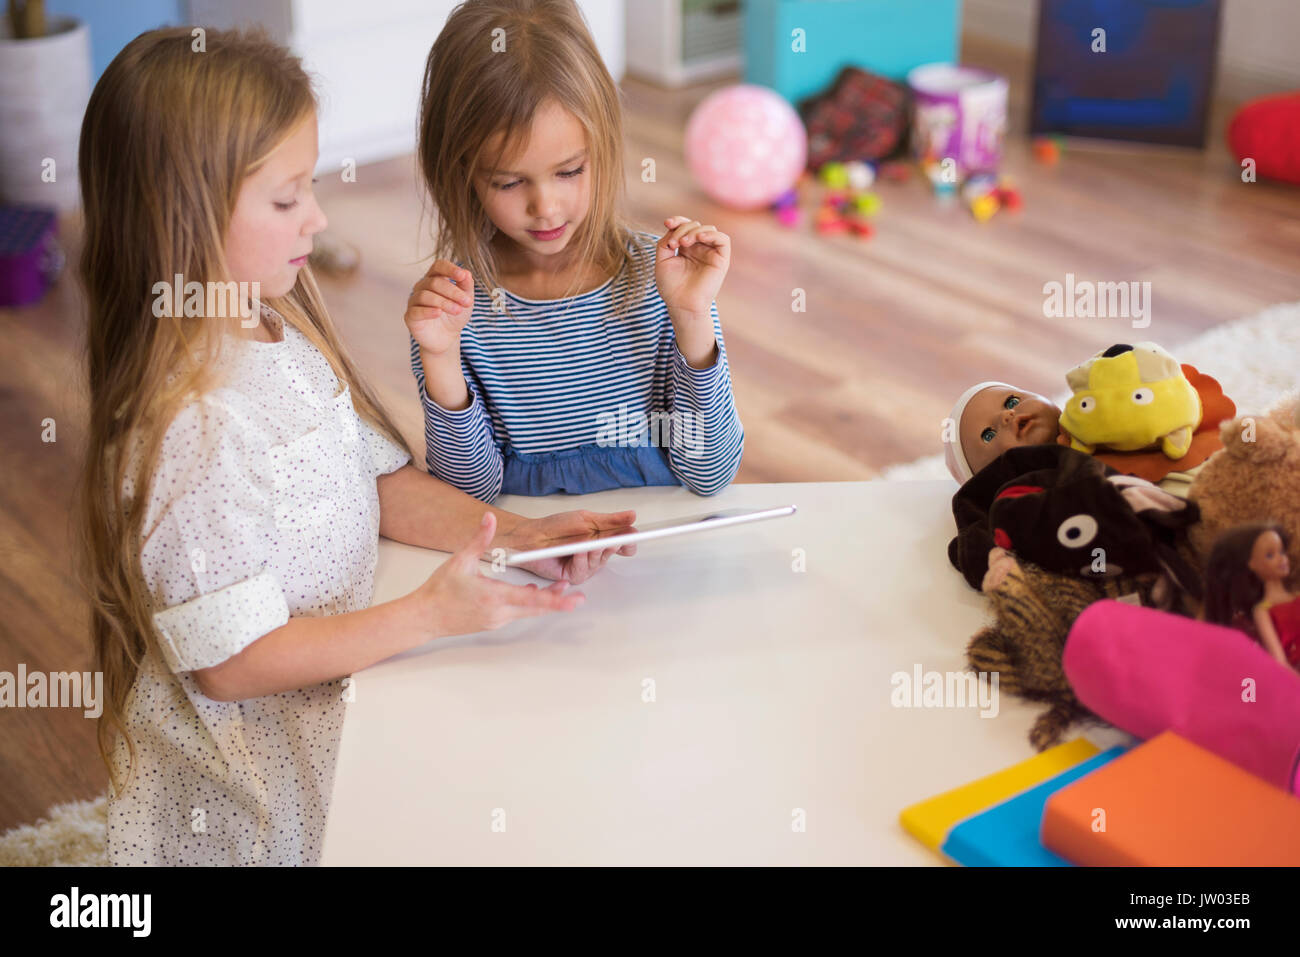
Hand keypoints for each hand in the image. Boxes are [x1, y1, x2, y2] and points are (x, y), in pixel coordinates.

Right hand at [405, 259, 474, 356]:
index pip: (438, 266)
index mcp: (435, 278)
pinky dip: (428, 311)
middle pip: (434, 282)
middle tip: (467, 302)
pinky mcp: (410, 316)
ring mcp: (414, 301)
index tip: (462, 276)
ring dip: (444, 302)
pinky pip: (416, 310)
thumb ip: (466, 286)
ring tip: (458, 310)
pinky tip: (438, 313)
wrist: (447, 338)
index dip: (449, 269)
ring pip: (425, 295)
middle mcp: (422, 287)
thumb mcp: (465, 300)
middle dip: (453, 291)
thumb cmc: (455, 315)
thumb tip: (467, 273)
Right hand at [412, 512, 584, 640]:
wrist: (424, 617)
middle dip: (558, 602)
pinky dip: (528, 605)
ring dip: (544, 602)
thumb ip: (479, 538)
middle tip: (578, 599)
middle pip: (536, 609)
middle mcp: (498, 613)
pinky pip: (516, 613)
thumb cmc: (440, 589)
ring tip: (561, 591)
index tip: (572, 599)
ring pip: (527, 612)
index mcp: (493, 596)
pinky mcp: (492, 623)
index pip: (531, 599)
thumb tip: (490, 517)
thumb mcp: (460, 560)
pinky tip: (532, 595)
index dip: (554, 599)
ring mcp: (496, 620)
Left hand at [503, 509, 637, 583]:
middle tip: (612, 540)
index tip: (634, 536)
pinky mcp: (574, 575)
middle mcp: (595, 553)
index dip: (628, 540)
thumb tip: (632, 516)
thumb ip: (611, 520)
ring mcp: (586, 564)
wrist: (532, 537)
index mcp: (601, 537)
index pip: (622, 542)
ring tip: (589, 544)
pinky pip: (584, 570)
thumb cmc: (555, 527)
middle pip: (613, 552)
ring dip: (595, 552)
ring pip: (600, 562)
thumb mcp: (586, 519)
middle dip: (612, 545)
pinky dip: (582, 560)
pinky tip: (578, 552)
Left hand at [654, 216, 729, 321]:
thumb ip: (665, 241)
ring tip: (683, 243)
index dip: (677, 220)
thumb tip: (673, 228)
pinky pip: (723, 240)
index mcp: (686, 248)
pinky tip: (699, 238)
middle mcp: (699, 248)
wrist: (681, 305)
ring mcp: (711, 253)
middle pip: (695, 225)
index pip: (685, 225)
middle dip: (682, 229)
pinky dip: (711, 234)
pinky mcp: (721, 260)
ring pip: (708, 229)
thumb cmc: (671, 286)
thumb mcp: (662, 260)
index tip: (667, 223)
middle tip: (673, 244)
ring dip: (694, 231)